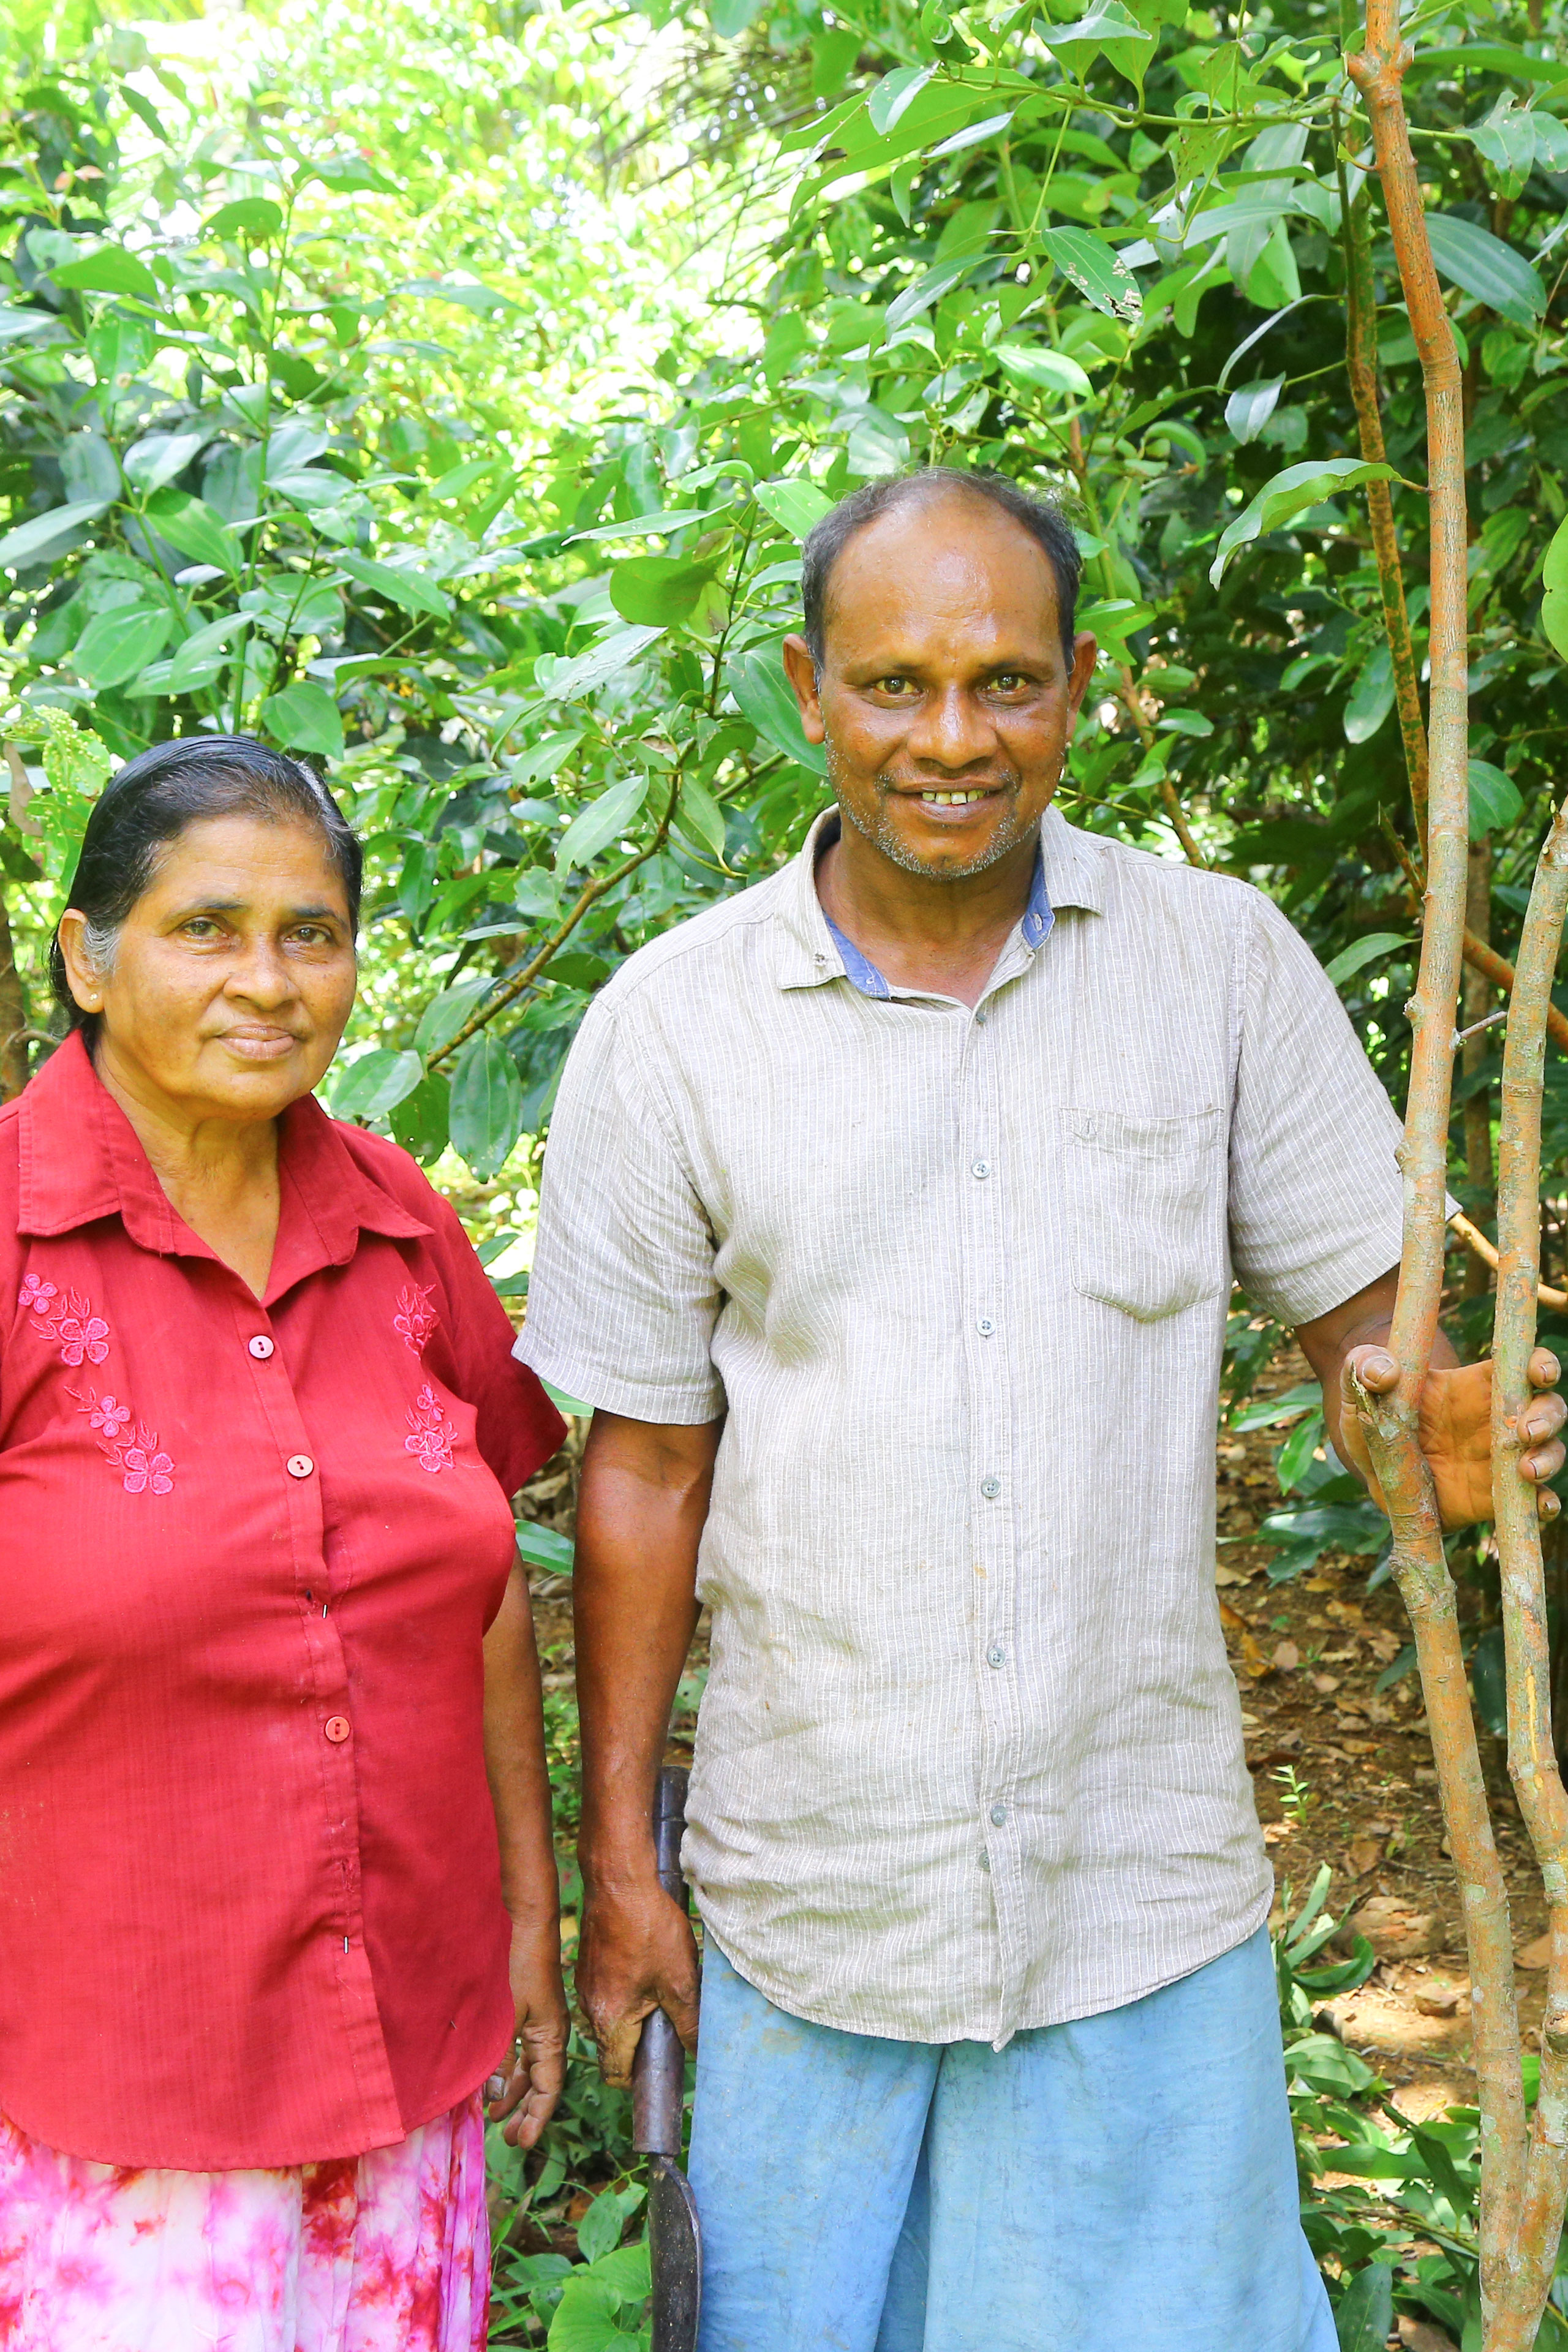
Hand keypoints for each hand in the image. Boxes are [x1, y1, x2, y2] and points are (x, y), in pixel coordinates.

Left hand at [486, 1913, 569, 2148]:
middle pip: (540, 2082)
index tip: (522, 2143)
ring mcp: (538, 2019)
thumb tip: (492, 2095)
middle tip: (507, 2135)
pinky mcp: (525, 2007)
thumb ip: (499, 2056)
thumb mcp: (506, 2015)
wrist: (524, 1919)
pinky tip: (492, 2076)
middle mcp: (548, 2032)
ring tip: (495, 2113)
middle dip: (524, 2110)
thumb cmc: (518, 1964)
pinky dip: (507, 2067)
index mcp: (552, 2037)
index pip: (549, 2089)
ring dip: (513, 2091)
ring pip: (528, 2067)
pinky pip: (519, 2049)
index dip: (536, 2118)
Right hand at [575, 1878, 699, 2088]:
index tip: (663, 2061)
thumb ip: (689, 2022)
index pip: (615, 2073)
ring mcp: (586, 1985)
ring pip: (613, 2017)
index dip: (640, 2076)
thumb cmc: (647, 1927)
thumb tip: (699, 2053)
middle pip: (615, 2046)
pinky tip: (648, 1965)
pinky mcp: (590, 1965)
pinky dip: (628, 1990)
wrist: (619, 1881)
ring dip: (637, 2013)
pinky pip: (608, 1992)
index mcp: (609, 2020)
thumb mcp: (679, 1979)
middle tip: (672, 2020)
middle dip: (642, 2041)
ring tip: (663, 1987)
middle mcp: (590, 2008)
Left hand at [1340, 1345, 1565, 1528]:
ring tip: (1526, 1470)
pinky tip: (1542, 1506)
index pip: (1522, 1364)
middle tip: (1526, 1431)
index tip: (1537, 1372)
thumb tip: (1383, 1372)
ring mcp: (1503, 1459)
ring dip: (1550, 1458)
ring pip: (1550, 1452)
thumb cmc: (1374, 1417)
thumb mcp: (1360, 1387)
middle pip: (1548, 1407)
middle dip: (1548, 1415)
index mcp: (1475, 1384)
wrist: (1374, 1471)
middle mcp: (1498, 1418)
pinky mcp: (1498, 1497)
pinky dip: (1546, 1504)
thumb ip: (1364, 1366)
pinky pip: (1535, 1501)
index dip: (1538, 1363)